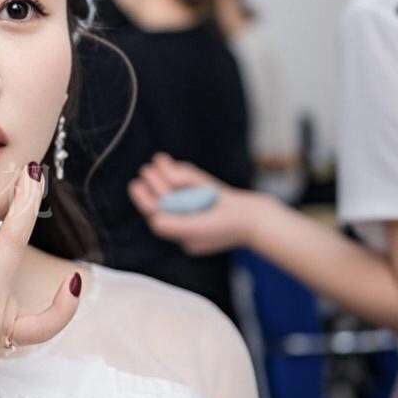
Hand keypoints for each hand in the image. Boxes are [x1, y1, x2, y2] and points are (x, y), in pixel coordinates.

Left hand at [129, 153, 267, 255]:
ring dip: (166, 176)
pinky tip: (170, 163)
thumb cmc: (232, 225)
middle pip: (169, 202)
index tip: (135, 185)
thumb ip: (174, 225)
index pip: (162, 216)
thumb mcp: (198, 229)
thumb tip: (154, 218)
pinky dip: (184, 174)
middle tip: (144, 170)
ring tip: (154, 162)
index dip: (145, 201)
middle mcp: (193, 223)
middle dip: (156, 185)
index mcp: (187, 235)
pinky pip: (195, 185)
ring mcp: (205, 210)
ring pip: (180, 191)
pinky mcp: (216, 198)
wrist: (262, 220)